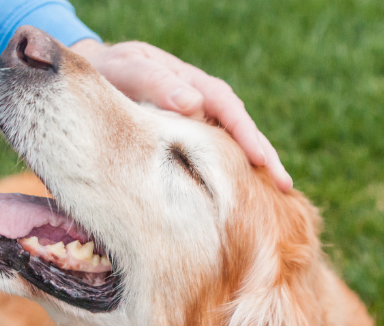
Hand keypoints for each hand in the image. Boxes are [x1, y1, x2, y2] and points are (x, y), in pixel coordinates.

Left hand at [70, 39, 292, 191]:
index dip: (246, 135)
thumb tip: (194, 103)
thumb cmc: (113, 72)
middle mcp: (203, 104)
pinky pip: (212, 157)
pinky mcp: (187, 141)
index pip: (228, 110)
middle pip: (240, 130)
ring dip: (251, 170)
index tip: (261, 160)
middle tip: (285, 186)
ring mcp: (198, 123)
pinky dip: (228, 174)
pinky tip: (238, 198)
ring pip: (230, 146)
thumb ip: (157, 83)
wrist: (97, 75)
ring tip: (275, 198)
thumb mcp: (131, 70)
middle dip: (263, 157)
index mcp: (194, 85)